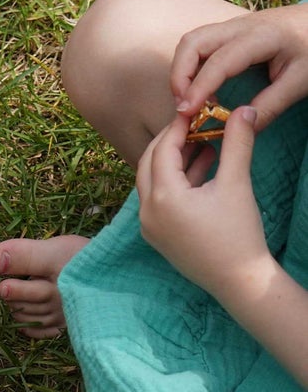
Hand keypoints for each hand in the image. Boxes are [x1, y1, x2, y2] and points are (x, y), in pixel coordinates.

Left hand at [137, 106, 272, 301]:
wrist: (239, 281)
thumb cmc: (238, 233)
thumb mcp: (237, 184)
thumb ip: (237, 143)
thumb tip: (244, 110)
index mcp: (162, 196)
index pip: (162, 150)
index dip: (177, 128)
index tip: (193, 113)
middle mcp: (147, 210)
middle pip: (150, 163)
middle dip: (170, 142)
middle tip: (194, 127)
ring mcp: (148, 225)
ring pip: (153, 181)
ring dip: (174, 162)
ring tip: (203, 145)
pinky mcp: (156, 235)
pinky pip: (158, 199)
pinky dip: (174, 182)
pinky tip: (200, 170)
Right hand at [170, 5, 307, 128]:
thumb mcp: (301, 81)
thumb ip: (271, 105)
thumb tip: (241, 129)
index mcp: (261, 37)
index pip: (219, 62)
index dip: (198, 88)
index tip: (187, 112)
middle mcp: (239, 26)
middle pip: (192, 42)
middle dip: (179, 75)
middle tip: (184, 105)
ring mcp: (232, 26)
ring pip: (191, 41)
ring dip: (182, 69)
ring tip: (189, 98)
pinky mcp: (230, 31)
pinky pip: (199, 44)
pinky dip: (190, 65)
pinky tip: (201, 87)